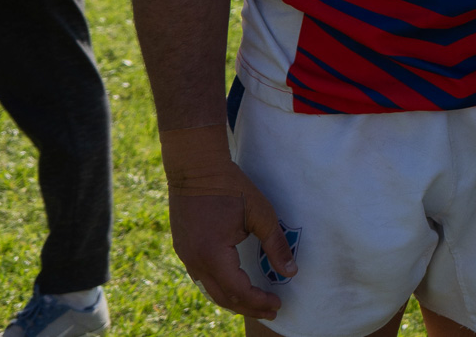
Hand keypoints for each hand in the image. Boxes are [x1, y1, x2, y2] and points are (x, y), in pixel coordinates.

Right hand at [162, 124, 295, 321]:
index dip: (259, 301)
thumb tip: (291, 272)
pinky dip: (220, 287)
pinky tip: (234, 285)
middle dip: (248, 307)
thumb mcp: (260, 213)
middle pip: (223, 297)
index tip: (278, 303)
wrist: (195, 166)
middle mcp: (195, 261)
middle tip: (271, 310)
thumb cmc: (231, 186)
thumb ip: (276, 245)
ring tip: (255, 303)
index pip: (238, 291)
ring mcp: (185, 256)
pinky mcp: (183, 248)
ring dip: (233, 299)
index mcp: (213, 254)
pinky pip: (202, 277)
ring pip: (210, 289)